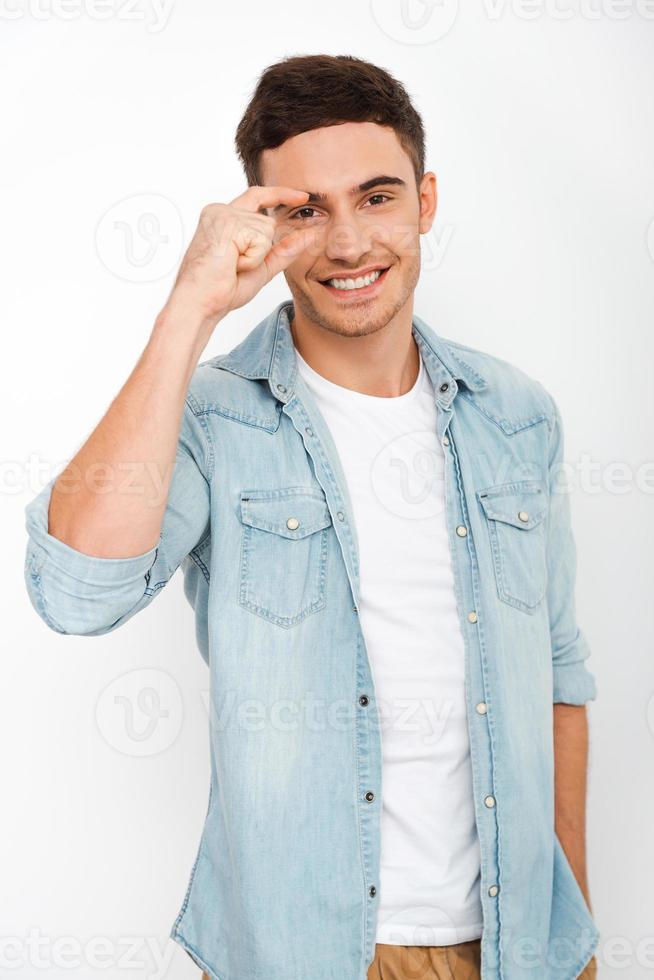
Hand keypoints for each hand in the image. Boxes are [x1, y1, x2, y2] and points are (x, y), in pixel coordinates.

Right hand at [168, 185, 312, 322]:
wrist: (200, 302)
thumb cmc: (222, 288)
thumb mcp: (261, 267)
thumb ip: (285, 250)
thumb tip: (311, 234)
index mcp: (223, 218)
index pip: (257, 196)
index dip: (281, 195)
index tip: (302, 196)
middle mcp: (220, 211)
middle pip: (266, 221)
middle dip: (261, 250)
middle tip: (235, 268)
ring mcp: (223, 215)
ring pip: (266, 230)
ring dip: (255, 256)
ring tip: (231, 266)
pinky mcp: (228, 223)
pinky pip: (261, 240)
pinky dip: (252, 258)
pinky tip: (231, 264)